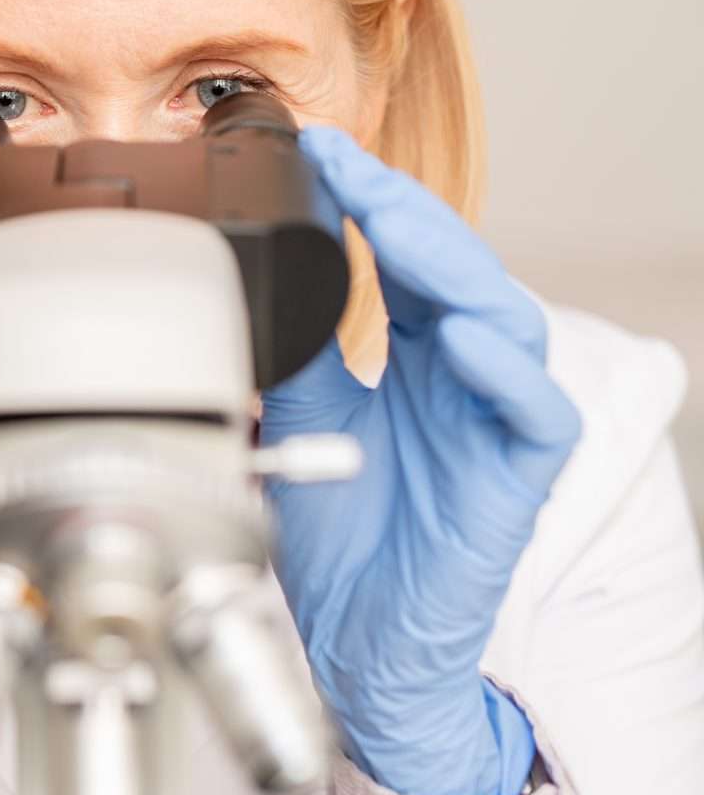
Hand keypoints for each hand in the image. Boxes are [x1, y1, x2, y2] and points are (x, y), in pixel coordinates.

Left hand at [260, 127, 580, 794]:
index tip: (315, 150)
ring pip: (502, 318)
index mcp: (414, 353)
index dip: (368, 201)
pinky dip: (503, 369)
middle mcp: (462, 376)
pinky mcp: (521, 477)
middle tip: (348, 166)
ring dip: (447, 264)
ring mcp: (495, 420)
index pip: (403, 257)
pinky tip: (457, 338)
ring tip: (393, 222)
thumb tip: (255, 269)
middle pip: (454, 270)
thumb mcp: (297, 415)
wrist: (354, 643)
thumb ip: (293, 345)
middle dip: (402, 209)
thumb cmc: (337, 537)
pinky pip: (539, 410)